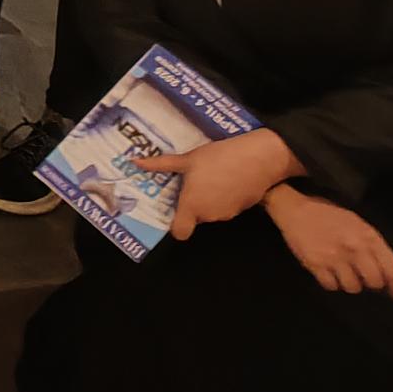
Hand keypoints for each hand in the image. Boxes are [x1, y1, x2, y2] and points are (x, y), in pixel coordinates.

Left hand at [138, 128, 301, 238]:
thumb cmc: (217, 159)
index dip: (175, 226)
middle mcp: (208, 215)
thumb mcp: (187, 159)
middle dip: (190, 204)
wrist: (258, 160)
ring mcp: (227, 214)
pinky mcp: (241, 209)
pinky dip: (222, 197)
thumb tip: (134, 162)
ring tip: (206, 177)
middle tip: (188, 183)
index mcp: (192, 206)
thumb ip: (161, 164)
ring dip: (207, 199)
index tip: (171, 209)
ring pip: (210, 212)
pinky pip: (225, 207)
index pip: (180, 232)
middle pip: (194, 217)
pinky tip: (223, 178)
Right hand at [264, 186, 392, 297]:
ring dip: (350, 283)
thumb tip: (385, 271)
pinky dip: (332, 283)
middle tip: (365, 280)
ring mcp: (334, 257)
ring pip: (353, 287)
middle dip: (372, 284)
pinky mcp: (315, 264)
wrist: (294, 209)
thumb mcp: (356, 223)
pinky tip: (329, 273)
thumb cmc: (328, 215)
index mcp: (368, 236)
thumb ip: (372, 244)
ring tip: (344, 274)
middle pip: (374, 282)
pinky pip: (331, 286)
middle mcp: (354, 248)